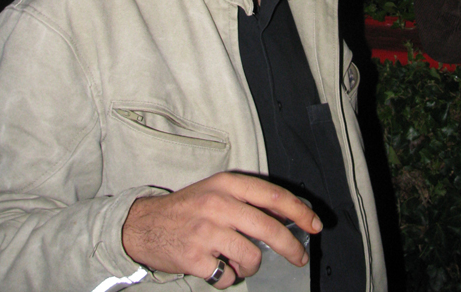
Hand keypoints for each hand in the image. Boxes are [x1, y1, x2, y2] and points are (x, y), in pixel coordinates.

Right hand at [122, 172, 321, 287]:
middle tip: (299, 258)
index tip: (315, 225)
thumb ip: (247, 200)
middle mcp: (219, 204)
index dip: (299, 212)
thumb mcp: (216, 191)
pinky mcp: (196, 257)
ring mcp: (206, 231)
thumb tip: (286, 218)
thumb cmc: (187, 208)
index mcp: (227, 184)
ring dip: (251, 266)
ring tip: (239, 261)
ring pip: (252, 257)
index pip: (273, 196)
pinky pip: (228, 276)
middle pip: (269, 229)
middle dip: (291, 247)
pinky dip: (228, 277)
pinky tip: (216, 266)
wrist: (144, 224)